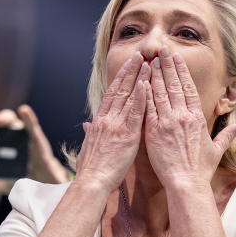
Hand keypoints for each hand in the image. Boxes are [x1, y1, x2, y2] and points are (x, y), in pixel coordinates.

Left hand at [0, 105, 69, 194]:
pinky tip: (24, 111)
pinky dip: (28, 116)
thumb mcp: (1, 184)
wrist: (42, 184)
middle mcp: (1, 133)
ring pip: (9, 118)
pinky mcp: (35, 135)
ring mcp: (18, 132)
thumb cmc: (16, 178)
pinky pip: (31, 123)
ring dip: (3, 117)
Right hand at [74, 52, 150, 190]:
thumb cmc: (91, 169)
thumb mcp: (89, 146)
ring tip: (147, 62)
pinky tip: (146, 84)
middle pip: (119, 89)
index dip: (120, 79)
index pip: (111, 94)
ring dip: (138, 77)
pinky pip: (134, 112)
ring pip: (128, 95)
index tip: (128, 66)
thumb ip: (91, 133)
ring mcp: (116, 124)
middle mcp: (107, 118)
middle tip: (139, 55)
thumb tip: (89, 126)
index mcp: (100, 121)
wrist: (91, 181)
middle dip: (129, 71)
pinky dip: (140, 96)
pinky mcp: (126, 134)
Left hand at [144, 48, 235, 187]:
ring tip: (150, 60)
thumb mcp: (216, 150)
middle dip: (167, 65)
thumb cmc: (201, 169)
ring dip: (155, 74)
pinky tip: (141, 81)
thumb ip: (227, 135)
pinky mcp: (154, 131)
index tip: (176, 58)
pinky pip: (149, 107)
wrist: (187, 183)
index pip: (189, 88)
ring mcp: (168, 122)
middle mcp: (183, 116)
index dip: (181, 71)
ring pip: (160, 92)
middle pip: (174, 85)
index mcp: (197, 118)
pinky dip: (145, 93)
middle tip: (161, 50)